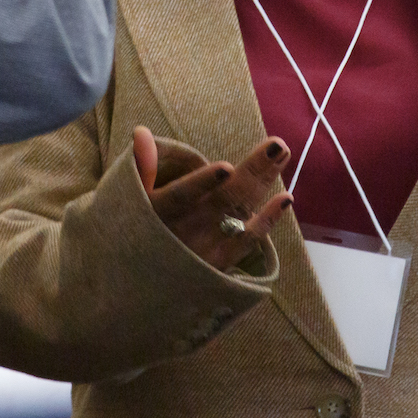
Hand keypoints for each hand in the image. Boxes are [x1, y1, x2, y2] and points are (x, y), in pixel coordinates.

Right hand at [133, 125, 292, 270]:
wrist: (143, 285)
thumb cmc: (142, 227)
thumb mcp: (132, 199)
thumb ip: (141, 165)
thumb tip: (141, 132)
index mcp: (159, 213)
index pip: (180, 197)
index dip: (201, 183)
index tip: (225, 167)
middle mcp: (185, 232)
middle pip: (224, 199)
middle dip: (252, 170)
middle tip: (278, 144)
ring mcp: (207, 248)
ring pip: (241, 212)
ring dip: (263, 181)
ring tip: (282, 152)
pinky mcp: (222, 262)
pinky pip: (250, 240)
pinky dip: (269, 219)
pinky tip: (286, 197)